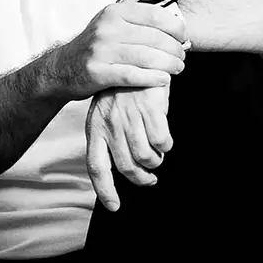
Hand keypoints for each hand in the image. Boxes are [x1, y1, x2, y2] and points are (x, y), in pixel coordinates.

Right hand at [45, 0, 188, 99]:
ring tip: (177, 68)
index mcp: (114, 12)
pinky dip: (152, 78)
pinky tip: (164, 80)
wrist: (63, 67)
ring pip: (146, 57)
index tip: (184, 37)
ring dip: (169, 65)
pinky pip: (132, 76)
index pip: (155, 15)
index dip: (176, 27)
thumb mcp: (116, 14)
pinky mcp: (97, 73)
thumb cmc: (97, 41)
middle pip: (154, 38)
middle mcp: (107, 29)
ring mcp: (101, 51)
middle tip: (182, 57)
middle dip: (175, 49)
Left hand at [87, 83, 173, 210]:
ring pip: (146, 156)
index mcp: (96, 127)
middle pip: (127, 166)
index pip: (97, 166)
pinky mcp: (149, 107)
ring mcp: (129, 116)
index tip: (114, 207)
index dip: (106, 190)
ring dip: (155, 161)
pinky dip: (166, 145)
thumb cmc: (123, 90)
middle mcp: (110, 124)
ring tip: (158, 154)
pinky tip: (165, 139)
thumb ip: (112, 138)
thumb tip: (125, 168)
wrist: (137, 56)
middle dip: (142, 178)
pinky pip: (161, 140)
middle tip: (150, 179)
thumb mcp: (108, 113)